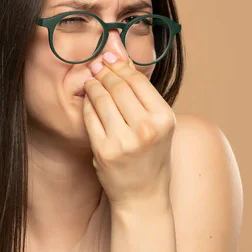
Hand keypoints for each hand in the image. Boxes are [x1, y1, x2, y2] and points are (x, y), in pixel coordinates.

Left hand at [83, 51, 176, 208]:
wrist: (143, 196)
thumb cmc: (151, 156)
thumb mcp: (158, 124)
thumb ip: (142, 93)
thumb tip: (119, 55)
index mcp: (164, 119)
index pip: (137, 81)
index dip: (120, 64)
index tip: (109, 56)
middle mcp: (146, 129)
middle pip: (118, 87)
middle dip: (104, 71)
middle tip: (96, 64)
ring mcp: (124, 141)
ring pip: (102, 99)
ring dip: (93, 85)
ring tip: (92, 80)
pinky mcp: (104, 151)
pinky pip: (90, 117)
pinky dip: (87, 104)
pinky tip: (88, 100)